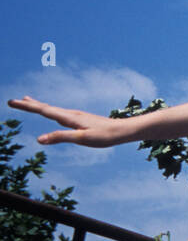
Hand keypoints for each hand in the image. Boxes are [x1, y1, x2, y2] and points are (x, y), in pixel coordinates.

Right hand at [7, 97, 127, 146]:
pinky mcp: (81, 120)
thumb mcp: (81, 139)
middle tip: (13, 101)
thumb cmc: (104, 136)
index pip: (43, 110)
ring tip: (28, 101)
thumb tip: (38, 139)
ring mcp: (76, 116)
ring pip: (52, 109)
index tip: (11, 101)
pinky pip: (60, 114)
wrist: (124, 130)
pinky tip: (53, 114)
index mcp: (69, 117)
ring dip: (38, 105)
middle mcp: (71, 114)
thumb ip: (60, 138)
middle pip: (45, 108)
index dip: (26, 107)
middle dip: (29, 105)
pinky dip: (50, 111)